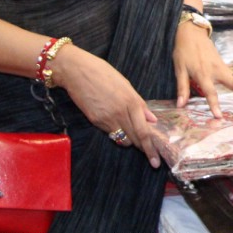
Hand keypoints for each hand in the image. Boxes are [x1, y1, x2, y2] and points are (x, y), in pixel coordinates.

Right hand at [50, 45, 161, 166]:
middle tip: (152, 158)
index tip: (156, 161)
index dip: (151, 149)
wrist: (77, 71)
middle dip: (144, 150)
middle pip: (135, 139)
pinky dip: (118, 134)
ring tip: (135, 139)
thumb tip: (152, 119)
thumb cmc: (103, 73)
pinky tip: (119, 127)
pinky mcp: (95, 121)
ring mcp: (106, 119)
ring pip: (123, 139)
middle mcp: (120, 113)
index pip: (144, 132)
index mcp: (131, 102)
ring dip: (131, 141)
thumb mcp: (126, 85)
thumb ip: (139, 103)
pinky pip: (111, 133)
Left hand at [173, 22, 232, 118]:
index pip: (210, 91)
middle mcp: (218, 71)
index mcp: (203, 73)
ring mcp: (226, 69)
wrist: (193, 32)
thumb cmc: (184, 51)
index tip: (220, 117)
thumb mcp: (179, 68)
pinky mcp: (229, 69)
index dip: (214, 104)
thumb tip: (180, 105)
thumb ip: (182, 87)